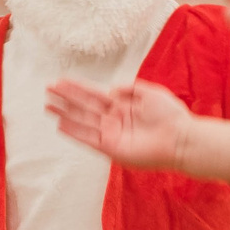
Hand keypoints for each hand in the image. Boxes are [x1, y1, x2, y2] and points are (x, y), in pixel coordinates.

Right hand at [46, 79, 193, 169]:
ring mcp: (112, 135)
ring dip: (64, 113)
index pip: (95, 95)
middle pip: (84, 106)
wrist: (181, 139)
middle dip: (65, 98)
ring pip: (82, 121)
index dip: (78, 88)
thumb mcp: (150, 93)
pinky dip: (74, 132)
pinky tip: (60, 124)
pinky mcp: (112, 149)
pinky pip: (88, 139)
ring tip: (47, 105)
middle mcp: (114, 120)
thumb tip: (111, 88)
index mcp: (122, 107)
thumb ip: (130, 89)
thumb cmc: (171, 116)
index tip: (62, 80)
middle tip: (48, 89)